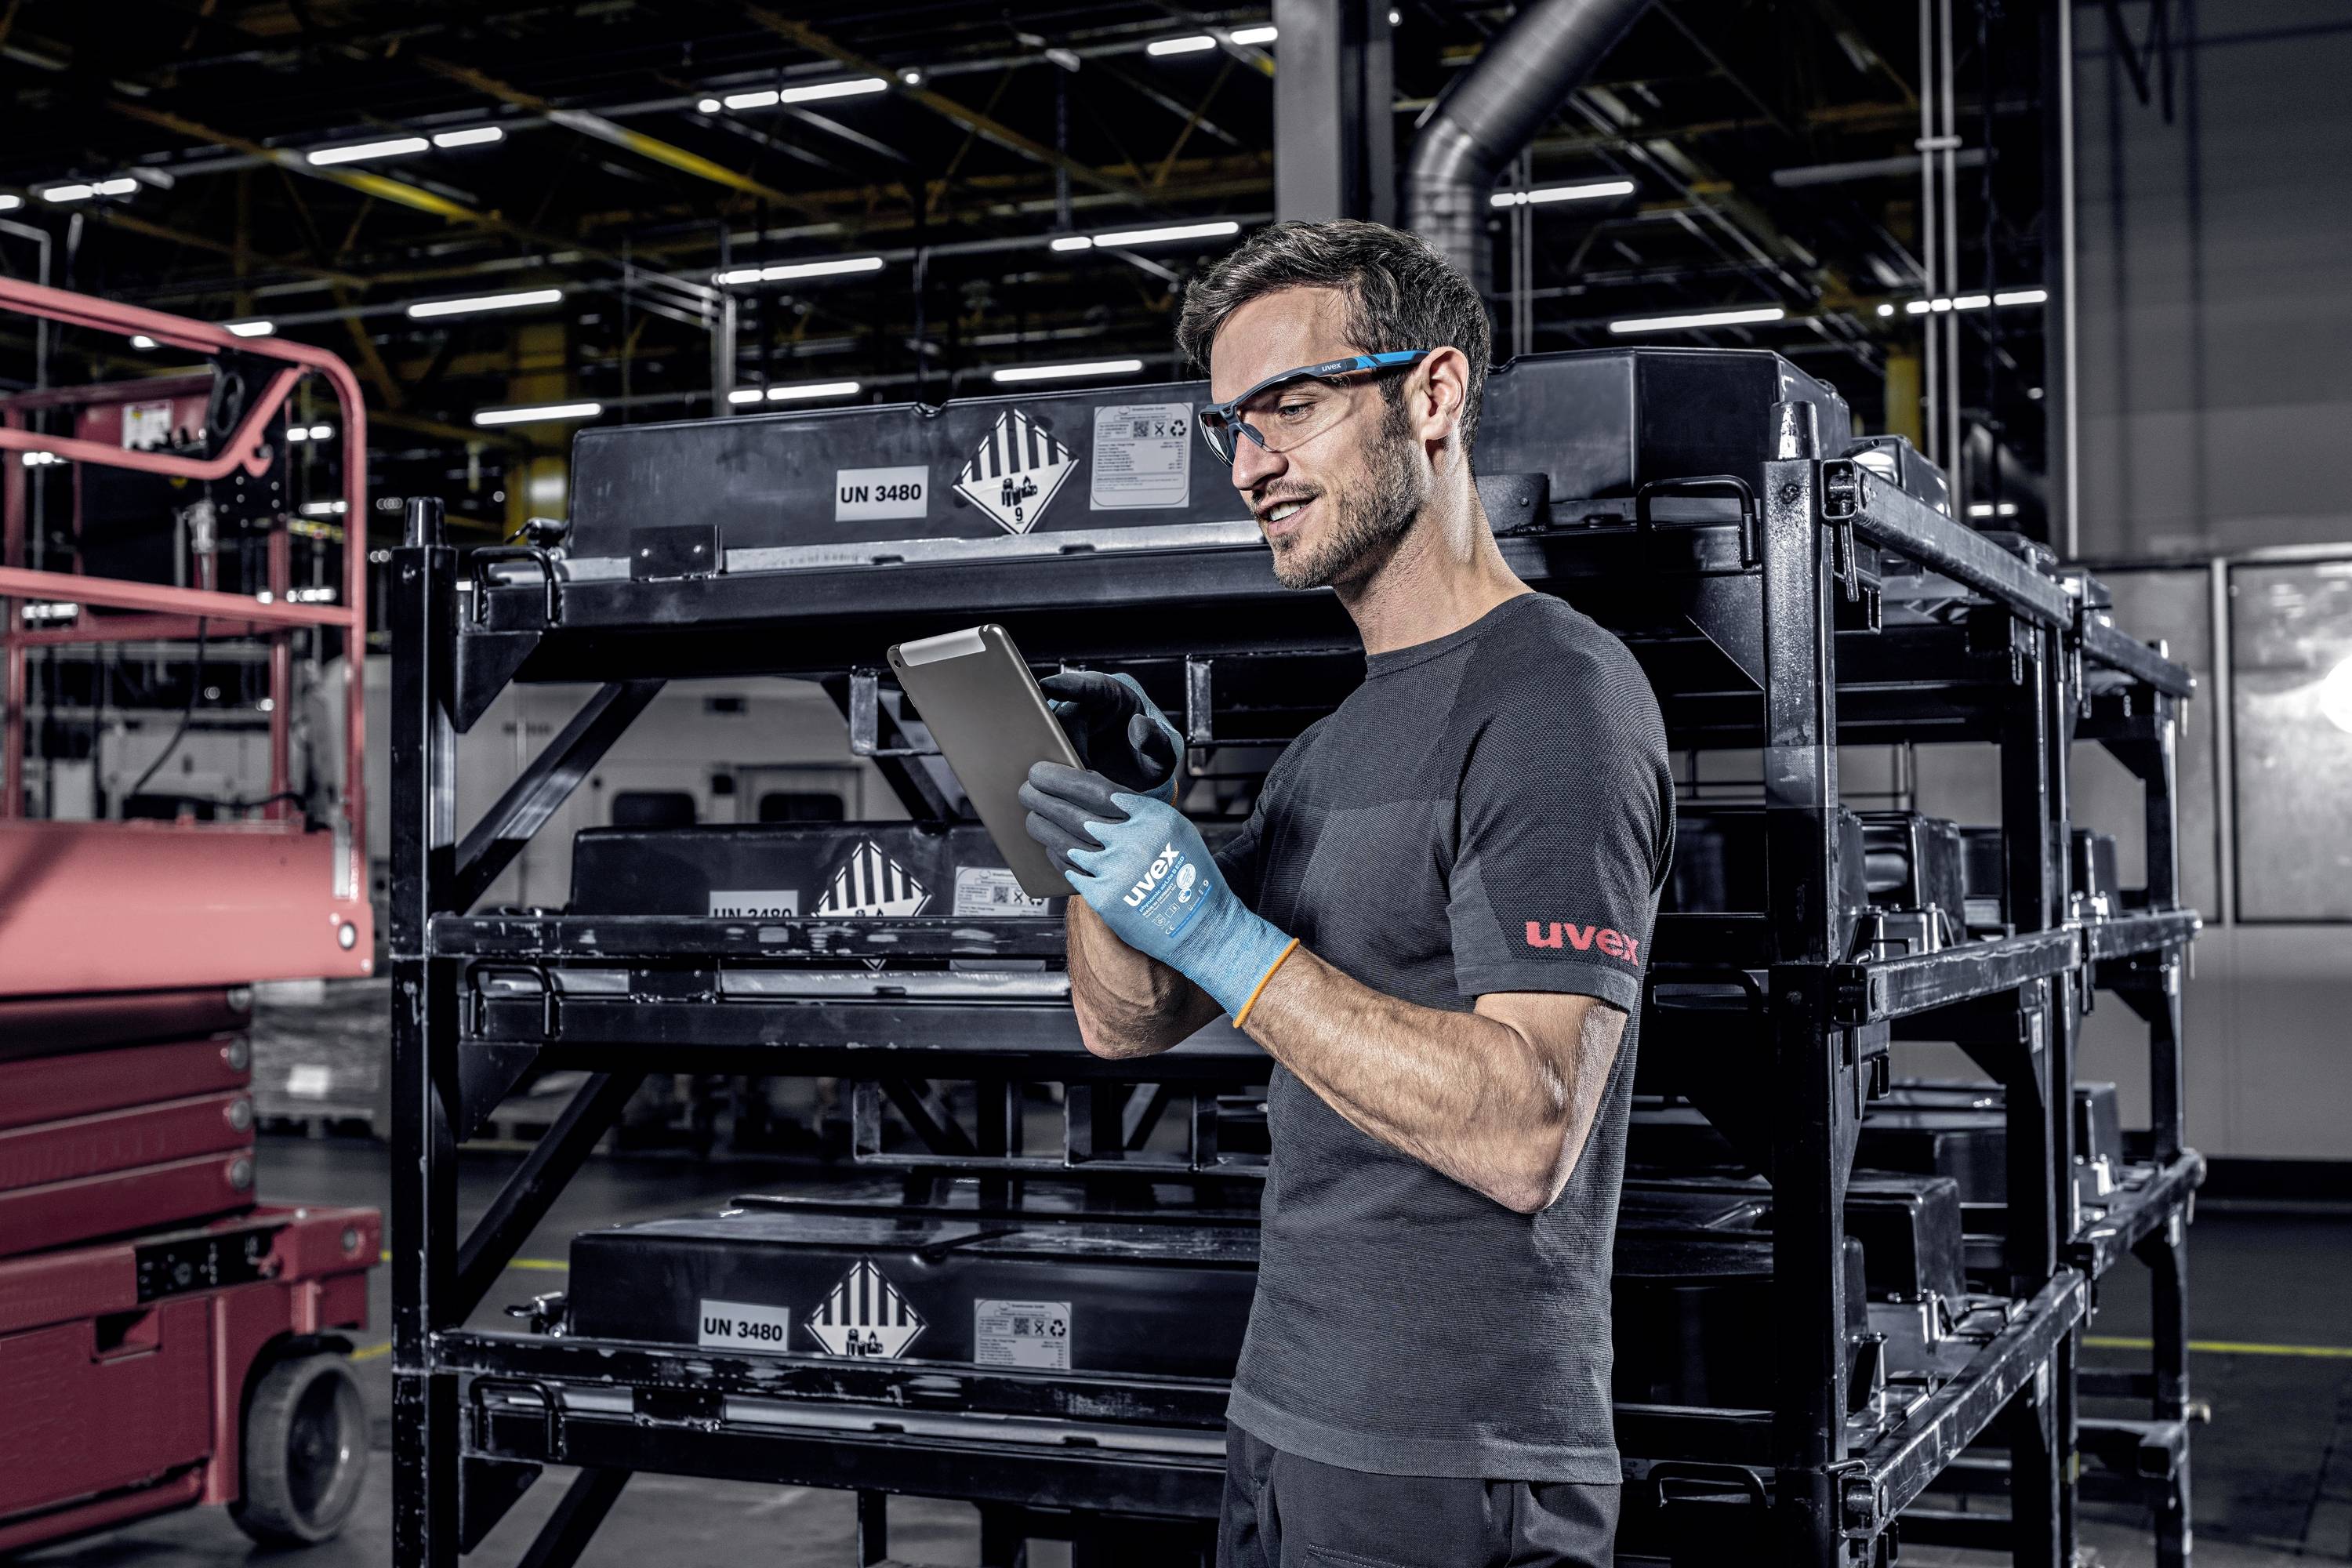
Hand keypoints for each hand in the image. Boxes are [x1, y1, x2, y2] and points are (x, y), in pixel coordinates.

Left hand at [1020, 762, 1295, 1020]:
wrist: (1200, 926)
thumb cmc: (1190, 878)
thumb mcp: (1176, 831)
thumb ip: (1140, 811)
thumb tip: (1098, 791)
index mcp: (1154, 818)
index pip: (1097, 790)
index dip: (1065, 780)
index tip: (1048, 774)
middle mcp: (1134, 841)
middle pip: (1075, 812)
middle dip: (1044, 797)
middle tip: (1028, 788)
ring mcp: (1116, 870)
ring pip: (1067, 841)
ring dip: (1043, 826)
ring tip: (1032, 816)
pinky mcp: (1104, 897)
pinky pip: (1071, 871)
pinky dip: (1058, 857)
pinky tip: (1052, 848)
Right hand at [1040, 670, 1182, 800]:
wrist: (1143, 785)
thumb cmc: (1153, 762)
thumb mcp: (1164, 755)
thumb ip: (1157, 740)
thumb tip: (1139, 724)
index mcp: (1115, 696)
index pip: (1091, 685)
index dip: (1069, 685)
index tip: (1049, 685)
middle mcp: (1089, 706)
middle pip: (1065, 716)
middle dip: (1067, 741)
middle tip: (1083, 766)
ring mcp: (1073, 726)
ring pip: (1053, 735)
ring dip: (1060, 756)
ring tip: (1080, 776)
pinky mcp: (1062, 746)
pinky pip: (1050, 752)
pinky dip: (1056, 766)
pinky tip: (1066, 780)